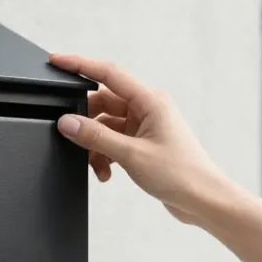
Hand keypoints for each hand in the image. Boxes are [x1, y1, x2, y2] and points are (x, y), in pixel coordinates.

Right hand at [48, 54, 231, 224]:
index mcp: (150, 101)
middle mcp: (147, 109)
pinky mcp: (142, 143)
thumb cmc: (181, 174)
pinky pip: (113, 141)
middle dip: (86, 124)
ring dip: (96, 147)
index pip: (108, 74)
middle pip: (102, 103)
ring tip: (98, 167)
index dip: (80, 65)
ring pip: (105, 126)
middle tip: (72, 139)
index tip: (57, 61)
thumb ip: (96, 138)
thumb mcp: (131, 155)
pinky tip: (106, 173)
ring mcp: (145, 126)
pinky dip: (104, 156)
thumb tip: (67, 123)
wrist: (203, 200)